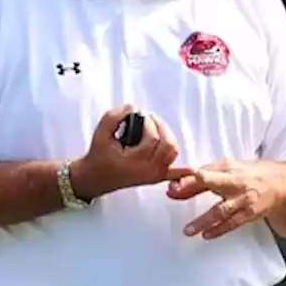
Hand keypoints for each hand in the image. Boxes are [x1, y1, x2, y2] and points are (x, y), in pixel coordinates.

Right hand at [70, 105, 188, 198]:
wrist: (94, 178)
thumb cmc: (97, 157)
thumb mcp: (100, 134)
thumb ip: (113, 117)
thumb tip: (132, 107)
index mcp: (135, 162)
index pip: (153, 137)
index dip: (148, 123)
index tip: (137, 117)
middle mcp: (148, 170)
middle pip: (168, 144)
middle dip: (160, 127)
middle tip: (150, 119)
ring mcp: (153, 176)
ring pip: (172, 153)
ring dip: (168, 137)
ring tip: (156, 129)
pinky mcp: (155, 177)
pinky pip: (173, 173)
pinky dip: (182, 170)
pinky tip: (191, 169)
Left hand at [165, 159, 278, 239]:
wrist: (280, 183)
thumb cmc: (247, 175)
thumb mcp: (225, 170)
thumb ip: (200, 179)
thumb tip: (174, 187)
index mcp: (227, 169)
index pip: (204, 171)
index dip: (187, 177)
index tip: (171, 184)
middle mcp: (235, 182)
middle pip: (212, 183)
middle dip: (192, 187)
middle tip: (174, 193)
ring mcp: (243, 199)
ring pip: (221, 210)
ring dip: (203, 220)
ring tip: (188, 230)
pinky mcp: (250, 213)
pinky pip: (233, 223)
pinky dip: (219, 230)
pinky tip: (206, 235)